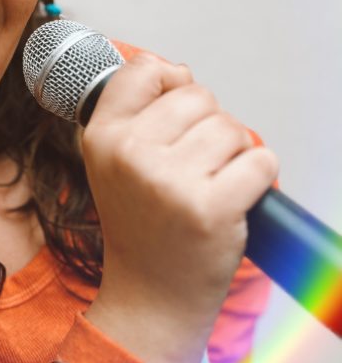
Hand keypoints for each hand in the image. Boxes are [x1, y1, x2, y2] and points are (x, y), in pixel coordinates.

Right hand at [82, 53, 278, 362]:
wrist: (151, 294)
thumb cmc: (141, 223)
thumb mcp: (114, 160)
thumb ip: (138, 110)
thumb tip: (179, 70)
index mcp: (101, 136)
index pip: (144, 69)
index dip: (170, 85)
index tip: (172, 120)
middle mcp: (129, 154)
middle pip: (198, 96)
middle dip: (207, 127)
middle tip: (191, 170)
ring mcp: (168, 181)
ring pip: (231, 129)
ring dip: (234, 155)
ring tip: (209, 187)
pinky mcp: (210, 207)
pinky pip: (260, 160)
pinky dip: (258, 178)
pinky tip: (233, 199)